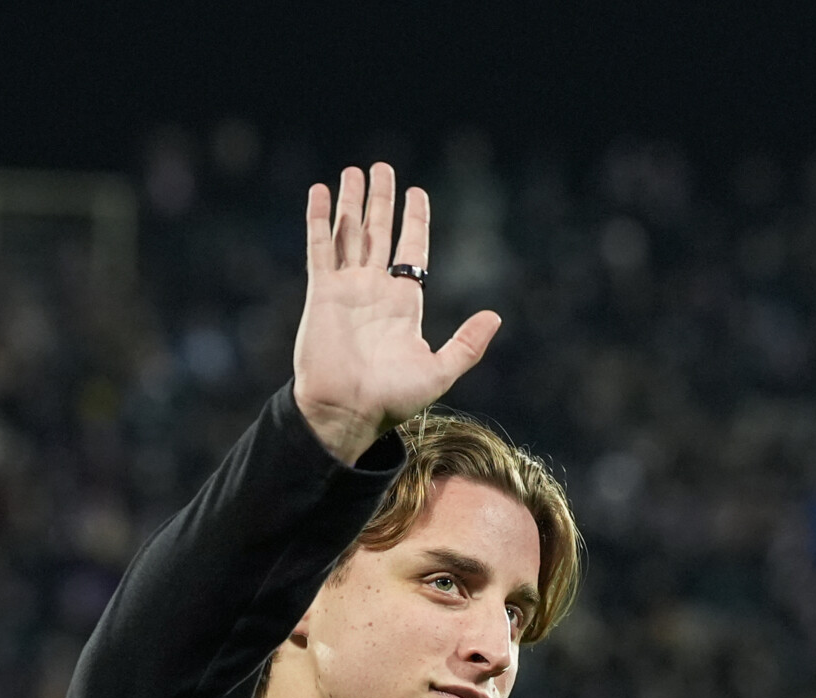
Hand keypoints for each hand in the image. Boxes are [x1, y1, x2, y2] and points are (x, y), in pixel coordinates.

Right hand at [293, 163, 502, 465]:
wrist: (348, 411)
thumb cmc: (393, 398)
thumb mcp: (440, 371)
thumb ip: (467, 344)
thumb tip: (496, 316)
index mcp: (404, 303)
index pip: (412, 250)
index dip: (415, 220)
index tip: (416, 193)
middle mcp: (375, 290)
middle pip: (378, 233)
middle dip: (381, 201)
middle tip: (381, 167)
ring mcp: (346, 289)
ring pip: (349, 234)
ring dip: (351, 202)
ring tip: (353, 170)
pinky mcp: (321, 293)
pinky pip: (320, 248)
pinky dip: (320, 219)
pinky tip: (322, 191)